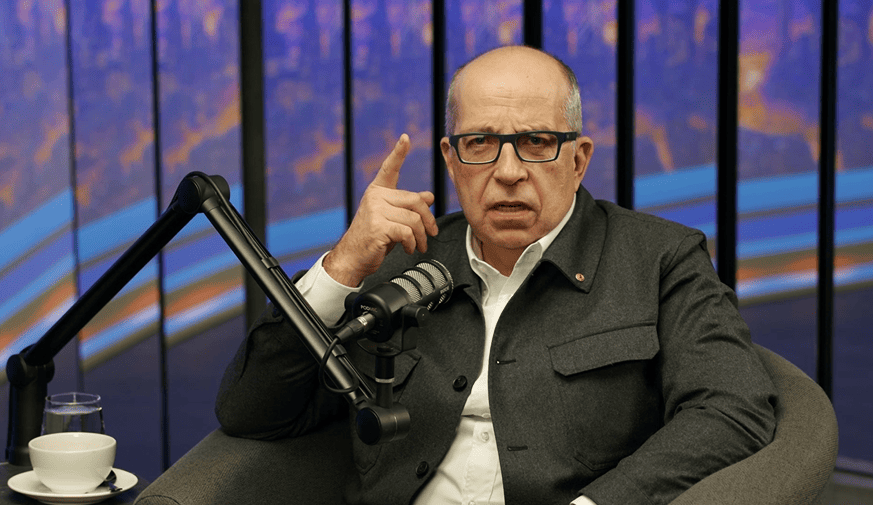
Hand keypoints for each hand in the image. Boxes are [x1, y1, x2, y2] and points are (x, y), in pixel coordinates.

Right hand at [324, 134, 437, 286]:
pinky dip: (412, 243)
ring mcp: (375, 210)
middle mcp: (375, 197)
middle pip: (415, 201)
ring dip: (421, 236)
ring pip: (414, 219)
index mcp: (378, 192)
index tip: (406, 138)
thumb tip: (428, 196)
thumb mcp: (392, 219)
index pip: (389, 168)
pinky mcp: (378, 226)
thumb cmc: (373, 238)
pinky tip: (408, 248)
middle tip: (431, 233)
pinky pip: (407, 231)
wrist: (353, 258)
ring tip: (418, 245)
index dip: (399, 152)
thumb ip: (408, 206)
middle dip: (428, 220)